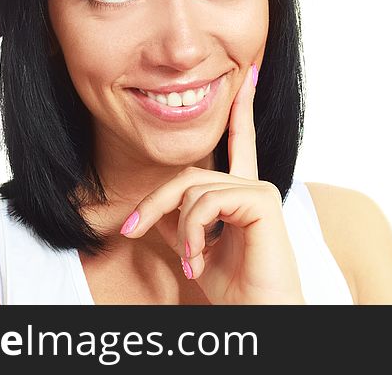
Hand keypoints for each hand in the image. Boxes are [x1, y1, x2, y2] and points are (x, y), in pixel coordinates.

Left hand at [119, 63, 305, 303]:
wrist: (260, 315)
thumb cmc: (236, 289)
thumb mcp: (198, 249)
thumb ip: (183, 219)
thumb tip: (157, 205)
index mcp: (242, 193)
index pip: (238, 142)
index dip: (241, 109)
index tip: (249, 76)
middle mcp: (253, 184)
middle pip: (188, 173)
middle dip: (154, 202)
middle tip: (130, 230)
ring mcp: (259, 189)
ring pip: (191, 189)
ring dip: (178, 231)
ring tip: (189, 263)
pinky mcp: (262, 199)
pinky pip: (206, 202)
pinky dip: (193, 234)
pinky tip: (199, 260)